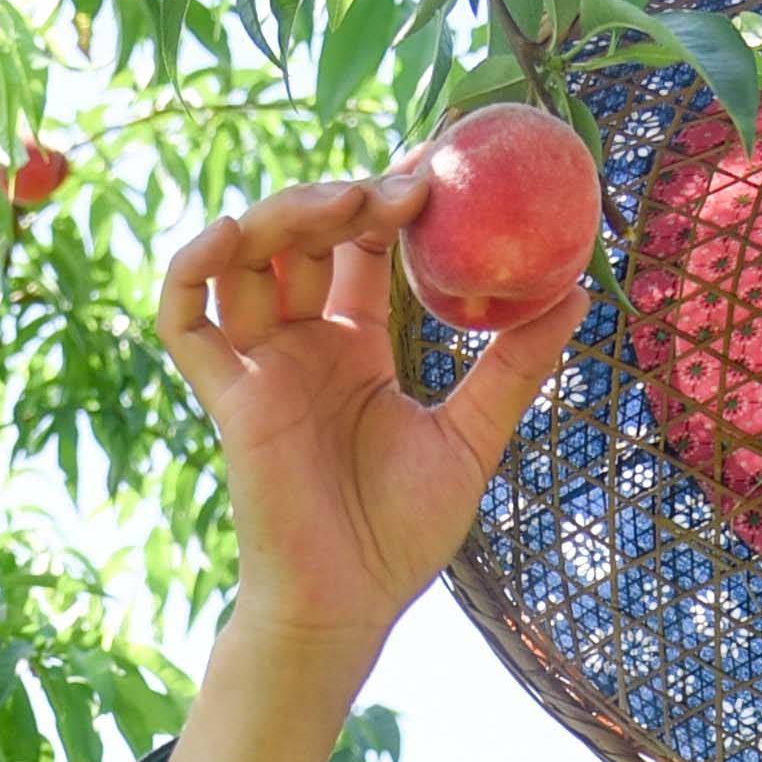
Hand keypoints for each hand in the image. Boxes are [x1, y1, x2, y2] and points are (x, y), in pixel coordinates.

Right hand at [155, 173, 590, 659]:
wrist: (349, 606)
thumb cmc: (402, 533)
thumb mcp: (474, 436)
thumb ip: (516, 367)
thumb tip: (576, 294)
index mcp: (356, 345)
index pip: (364, 247)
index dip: (391, 194)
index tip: (437, 155)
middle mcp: (303, 344)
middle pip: (304, 237)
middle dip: (347, 195)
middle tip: (406, 187)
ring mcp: (261, 366)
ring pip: (247, 259)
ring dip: (286, 213)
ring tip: (347, 201)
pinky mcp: (229, 397)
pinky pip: (184, 322)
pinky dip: (191, 269)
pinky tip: (231, 235)